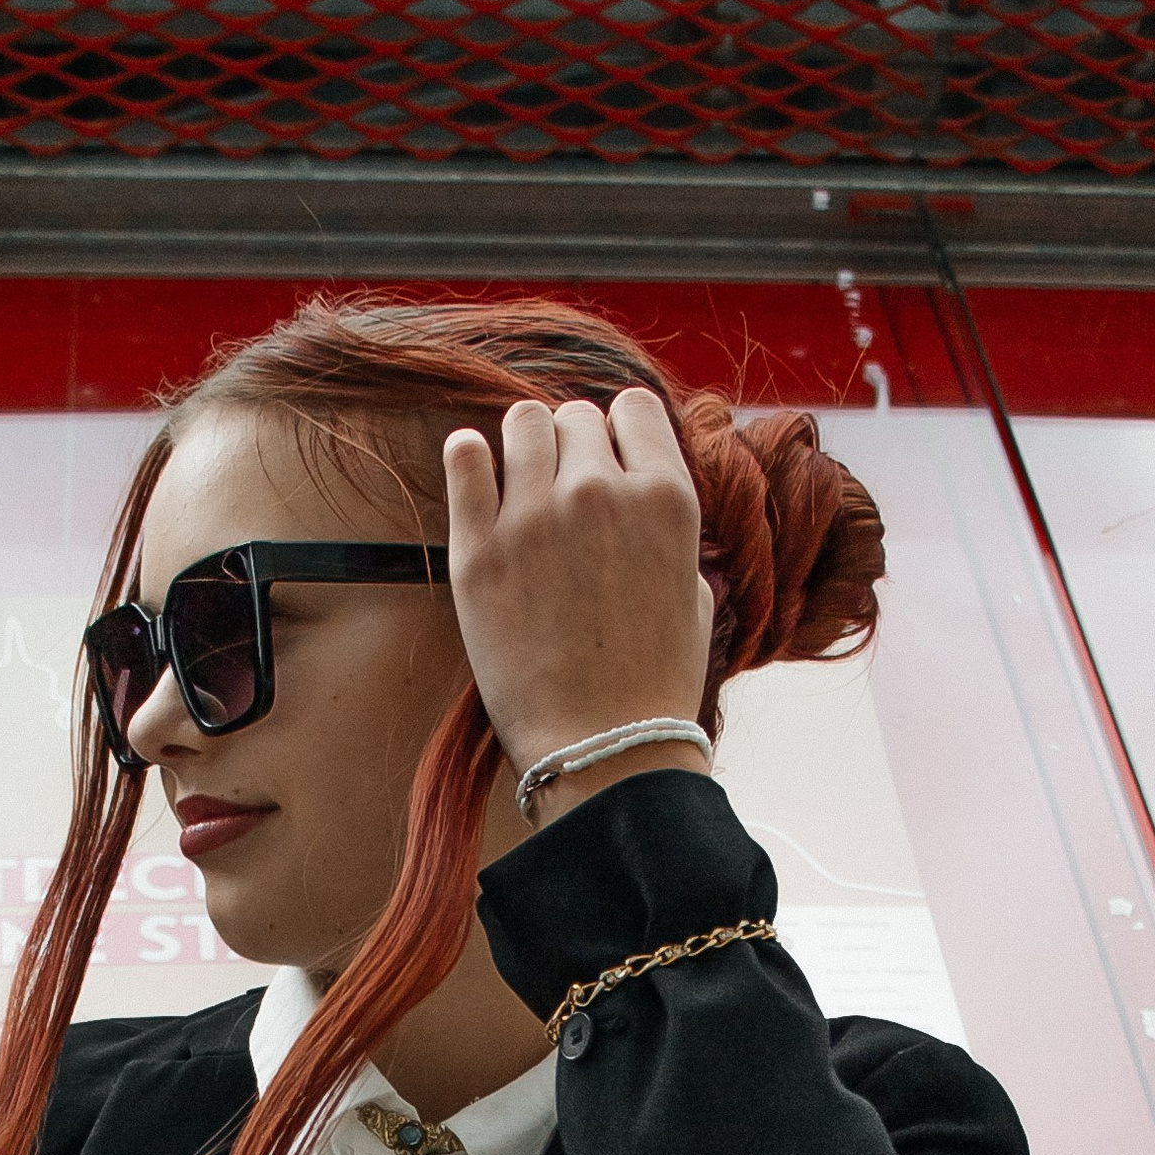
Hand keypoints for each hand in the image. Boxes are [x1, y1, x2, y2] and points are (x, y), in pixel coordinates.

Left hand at [442, 388, 714, 802]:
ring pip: (521, 423)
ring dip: (523, 447)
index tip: (610, 461)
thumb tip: (645, 492)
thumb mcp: (691, 592)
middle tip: (564, 492)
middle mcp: (600, 493)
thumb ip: (667, 529)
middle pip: (574, 417)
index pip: (633, 408)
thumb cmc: (653, 681)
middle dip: (571, 447)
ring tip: (523, 486)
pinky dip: (467, 457)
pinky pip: (463, 458)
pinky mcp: (478, 549)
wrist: (601, 746)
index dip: (620, 432)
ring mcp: (535, 517)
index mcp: (665, 499)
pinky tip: (474, 471)